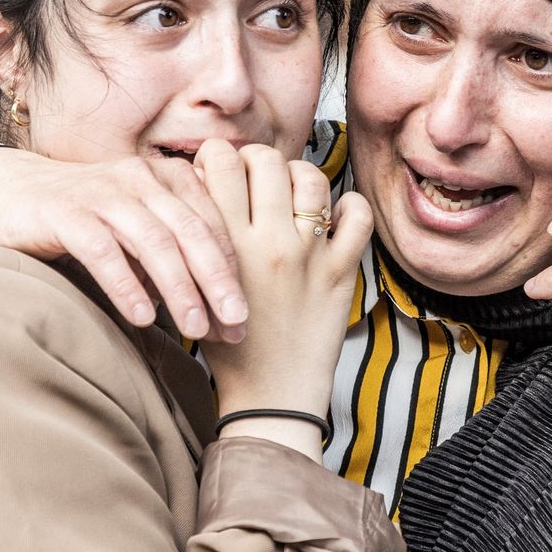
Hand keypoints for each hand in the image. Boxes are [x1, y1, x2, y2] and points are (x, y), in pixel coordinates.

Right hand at [0, 147, 248, 341]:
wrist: (11, 193)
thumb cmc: (86, 218)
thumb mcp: (138, 228)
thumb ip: (174, 253)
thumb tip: (214, 307)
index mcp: (166, 178)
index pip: (212, 225)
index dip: (233, 271)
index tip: (244, 317)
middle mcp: (140, 179)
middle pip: (191, 233)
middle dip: (218, 282)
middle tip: (235, 325)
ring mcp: (103, 193)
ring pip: (153, 241)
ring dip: (179, 289)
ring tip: (195, 329)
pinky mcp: (66, 212)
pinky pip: (103, 250)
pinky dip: (127, 284)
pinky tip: (143, 316)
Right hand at [195, 141, 371, 456]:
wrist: (270, 396)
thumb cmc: (225, 346)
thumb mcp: (195, 288)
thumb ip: (196, 240)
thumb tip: (194, 186)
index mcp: (226, 245)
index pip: (220, 163)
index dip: (217, 155)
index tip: (218, 169)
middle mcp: (269, 242)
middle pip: (265, 160)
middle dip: (256, 158)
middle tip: (254, 175)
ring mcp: (309, 254)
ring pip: (311, 177)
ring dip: (300, 174)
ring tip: (291, 191)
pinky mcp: (341, 271)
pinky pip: (357, 216)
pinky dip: (349, 206)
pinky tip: (333, 214)